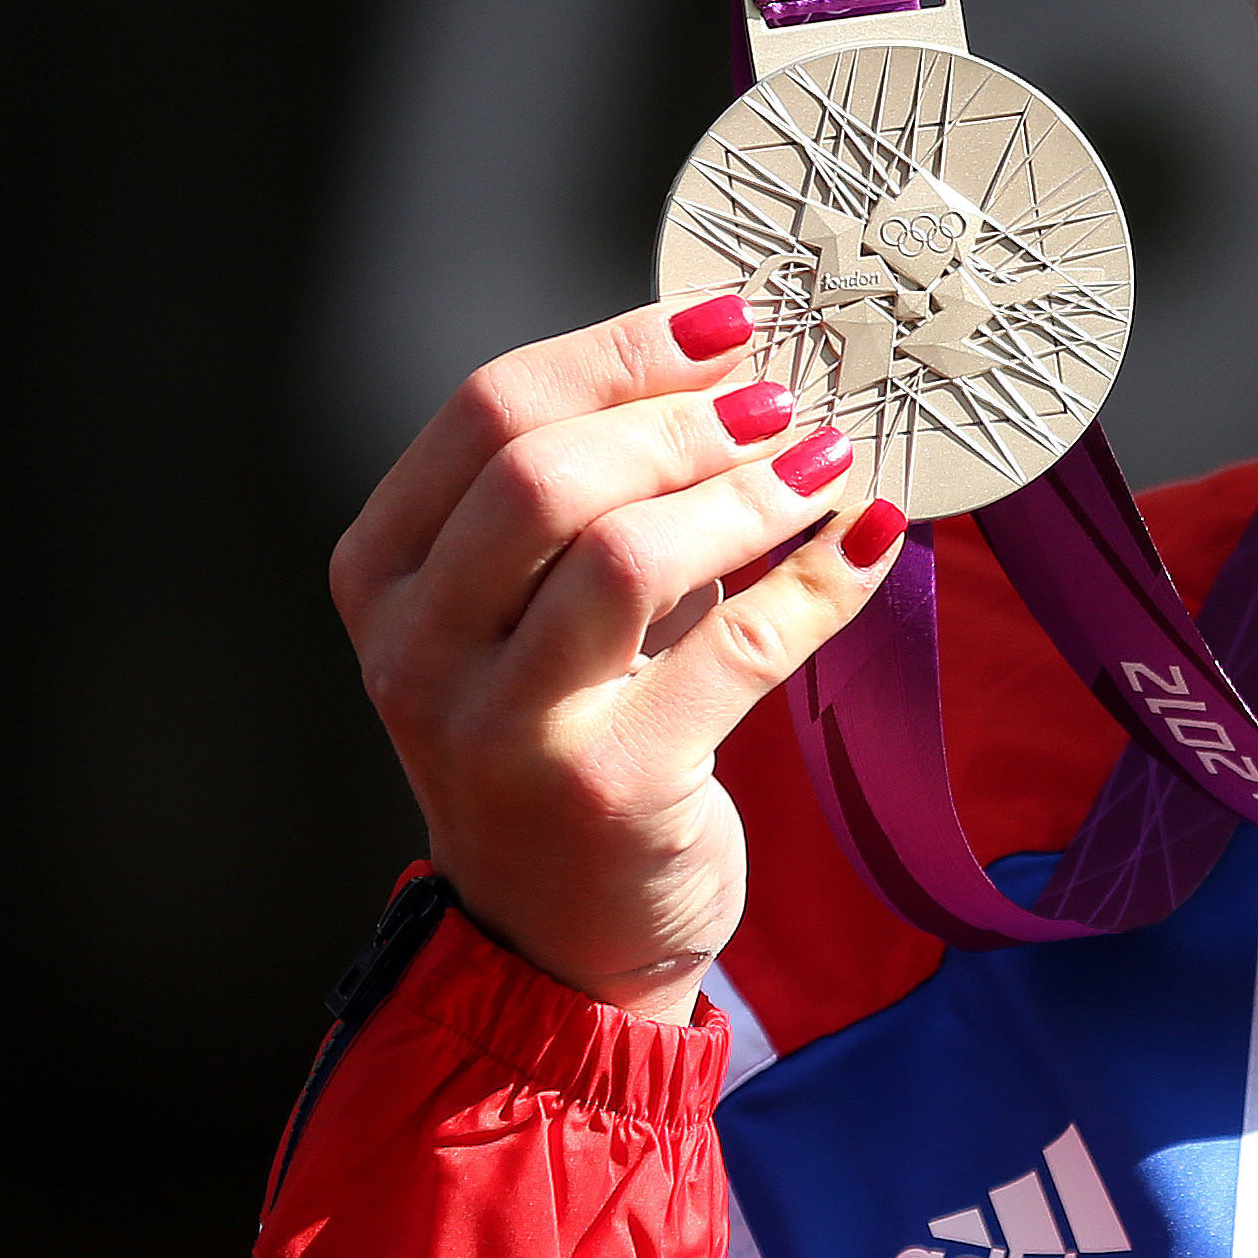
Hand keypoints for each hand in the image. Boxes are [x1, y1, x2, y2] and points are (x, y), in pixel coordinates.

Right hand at [329, 297, 901, 1024]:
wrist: (559, 936)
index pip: (490, 410)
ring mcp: (504, 730)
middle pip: (545, 473)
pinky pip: (740, 649)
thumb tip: (739, 356)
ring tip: (826, 463)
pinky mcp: (610, 789)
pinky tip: (870, 541)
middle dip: (683, 417)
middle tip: (783, 400)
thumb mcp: (536, 606)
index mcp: (386, 573)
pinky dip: (821, 579)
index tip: (727, 321)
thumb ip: (598, 490)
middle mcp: (420, 650)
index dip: (621, 350)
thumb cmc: (566, 730)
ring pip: (626, 555)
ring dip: (750, 492)